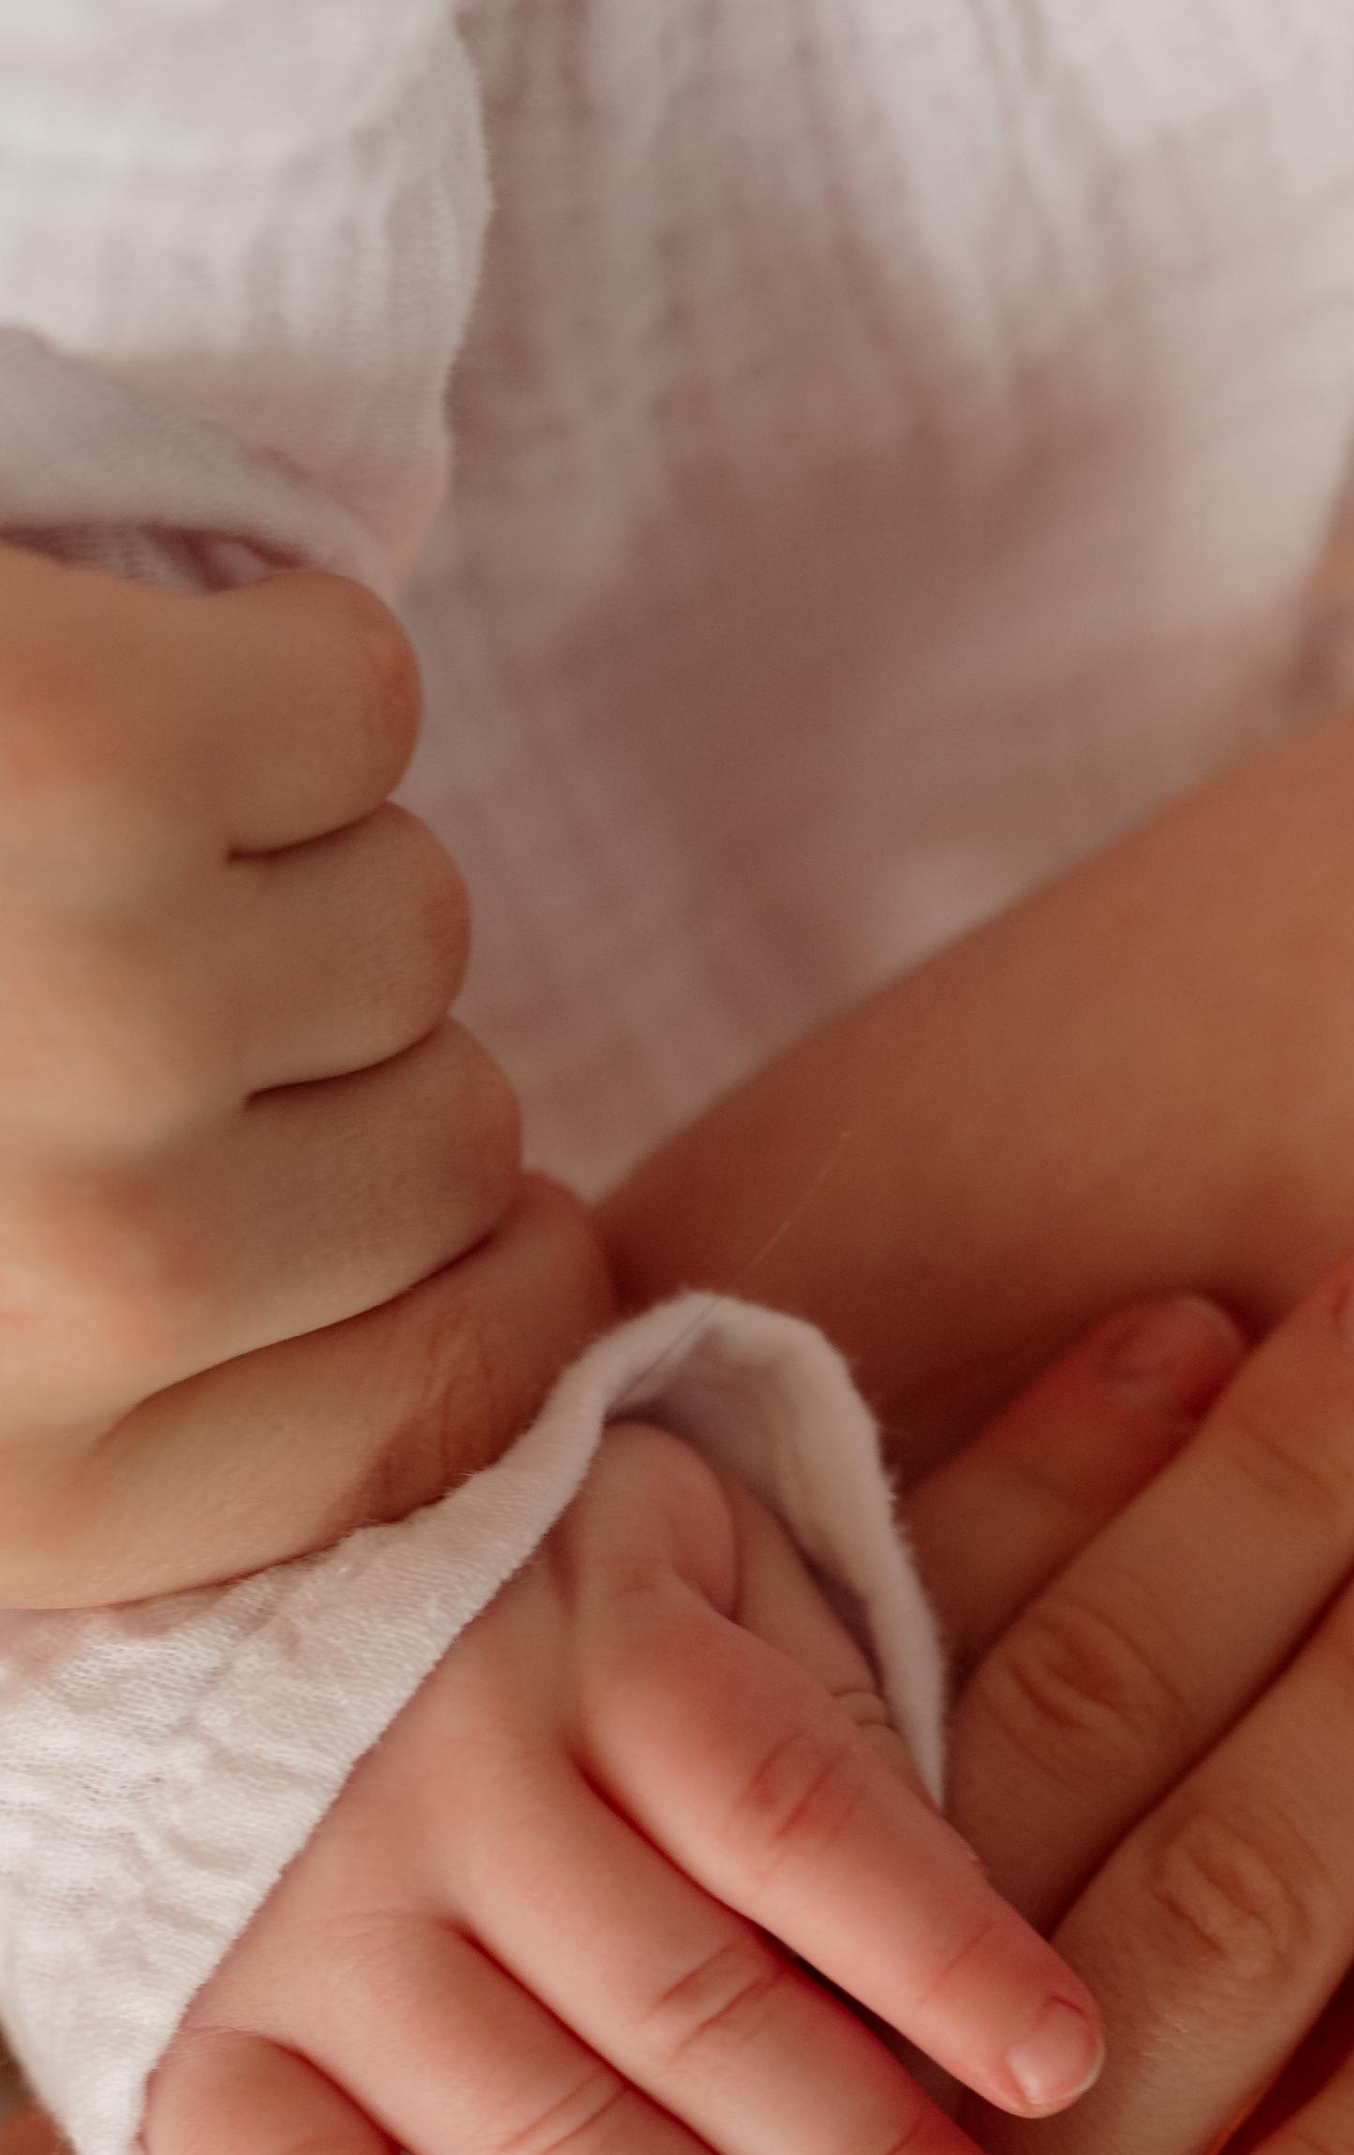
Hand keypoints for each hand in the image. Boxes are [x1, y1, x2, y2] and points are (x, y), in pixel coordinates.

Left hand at [0, 544, 608, 1601]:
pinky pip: (357, 698)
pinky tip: (83, 683)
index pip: (464, 1401)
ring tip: (49, 842)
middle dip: (322, 1054)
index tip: (399, 1200)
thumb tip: (504, 1338)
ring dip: (274, 850)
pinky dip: (248, 655)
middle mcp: (110, 1289)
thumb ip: (162, 1435)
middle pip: (457, 1152)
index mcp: (49, 1499)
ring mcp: (111, 1015)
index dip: (478, 1274)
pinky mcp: (85, 750)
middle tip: (103, 982)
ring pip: (412, 922)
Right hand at [143, 1415, 1123, 2154]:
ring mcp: (308, 1912)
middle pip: (679, 1988)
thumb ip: (855, 1734)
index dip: (930, 1941)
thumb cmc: (577, 1629)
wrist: (228, 1580)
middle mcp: (448, 1771)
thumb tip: (1057, 1915)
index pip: (791, 1806)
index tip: (1064, 2070)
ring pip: (519, 2112)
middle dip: (852, 2150)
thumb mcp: (726, 1594)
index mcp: (610, 1643)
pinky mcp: (195, 2035)